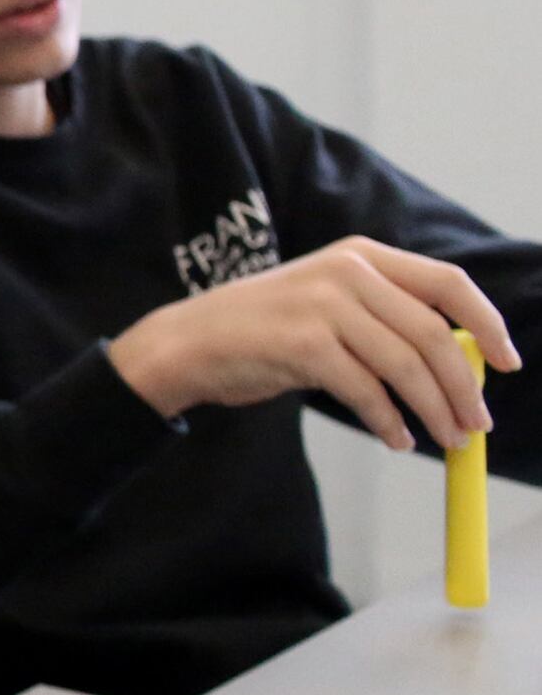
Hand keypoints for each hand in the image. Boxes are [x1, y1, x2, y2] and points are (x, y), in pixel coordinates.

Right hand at [108, 237, 518, 452]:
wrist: (187, 343)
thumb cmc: (262, 332)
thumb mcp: (329, 306)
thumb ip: (385, 320)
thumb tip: (457, 363)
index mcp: (361, 255)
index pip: (448, 283)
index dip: (487, 323)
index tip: (508, 362)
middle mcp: (347, 272)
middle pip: (432, 333)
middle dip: (463, 385)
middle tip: (476, 424)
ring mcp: (323, 305)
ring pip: (405, 364)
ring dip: (433, 410)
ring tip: (445, 439)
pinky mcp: (303, 343)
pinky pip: (366, 390)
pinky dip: (389, 421)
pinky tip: (396, 438)